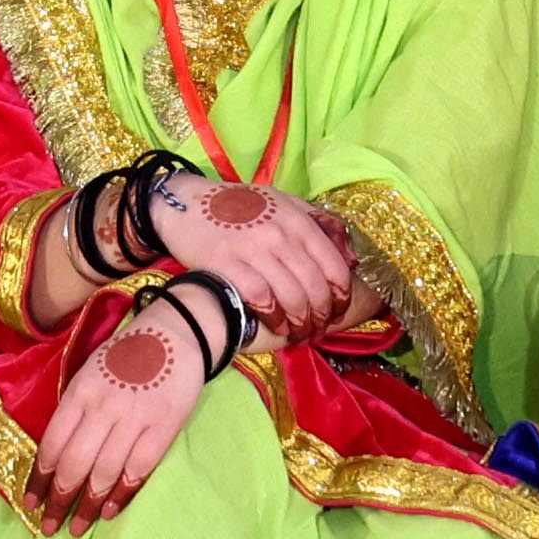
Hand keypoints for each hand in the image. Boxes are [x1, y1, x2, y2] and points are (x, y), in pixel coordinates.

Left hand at [20, 295, 212, 530]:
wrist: (177, 332)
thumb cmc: (127, 355)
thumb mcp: (89, 373)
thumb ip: (74, 410)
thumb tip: (55, 458)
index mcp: (79, 392)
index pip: (52, 444)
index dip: (38, 479)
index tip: (29, 503)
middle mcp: (102, 406)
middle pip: (74, 464)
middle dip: (58, 501)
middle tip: (48, 528)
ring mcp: (134, 417)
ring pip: (104, 472)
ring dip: (88, 506)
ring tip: (77, 528)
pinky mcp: (164, 425)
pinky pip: (138, 468)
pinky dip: (122, 494)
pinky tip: (109, 511)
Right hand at [155, 177, 360, 337]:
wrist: (186, 204)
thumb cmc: (239, 207)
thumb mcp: (283, 203)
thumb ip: (319, 224)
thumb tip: (352, 258)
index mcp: (297, 220)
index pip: (333, 266)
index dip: (340, 297)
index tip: (337, 313)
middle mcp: (279, 234)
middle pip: (314, 287)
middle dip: (320, 317)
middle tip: (317, 330)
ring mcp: (253, 249)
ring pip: (291, 297)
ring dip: (299, 324)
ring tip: (298, 334)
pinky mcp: (227, 263)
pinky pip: (261, 300)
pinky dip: (274, 319)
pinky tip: (275, 328)